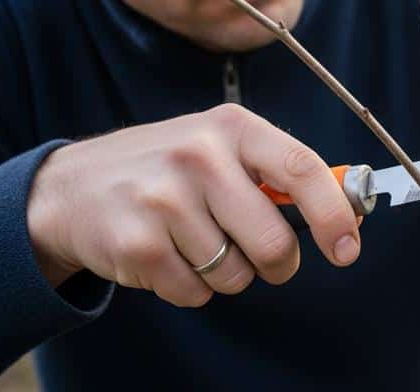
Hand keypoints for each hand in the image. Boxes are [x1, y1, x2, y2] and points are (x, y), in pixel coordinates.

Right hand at [26, 104, 360, 306]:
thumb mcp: (221, 147)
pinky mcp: (137, 244)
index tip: (347, 249)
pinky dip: (191, 287)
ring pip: (235, 274)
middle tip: (261, 257)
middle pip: (273, 241)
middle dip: (278, 264)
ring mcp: (163, 200)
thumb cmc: (167, 169)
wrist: (71, 188)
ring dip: (227, 274)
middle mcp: (198, 156)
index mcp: (232, 127)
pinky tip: (167, 255)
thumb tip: (349, 209)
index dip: (335, 215)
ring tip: (196, 242)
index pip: (302, 170)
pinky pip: (195, 293)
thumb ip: (278, 173)